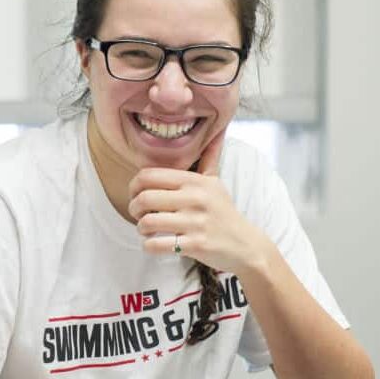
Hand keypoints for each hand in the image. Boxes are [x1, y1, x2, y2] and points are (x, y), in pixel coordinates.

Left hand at [127, 129, 271, 276]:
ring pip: (148, 222)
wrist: (245, 245)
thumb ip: (209, 159)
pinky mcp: (197, 244)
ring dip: (140, 228)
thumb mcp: (216, 183)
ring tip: (145, 230)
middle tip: (138, 214)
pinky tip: (153, 243)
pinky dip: (149, 246)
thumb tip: (217, 132)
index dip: (134, 186)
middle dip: (134, 208)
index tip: (136, 195)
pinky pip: (158, 244)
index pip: (149, 175)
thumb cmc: (223, 212)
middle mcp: (195, 198)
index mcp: (195, 181)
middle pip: (144, 198)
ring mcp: (196, 222)